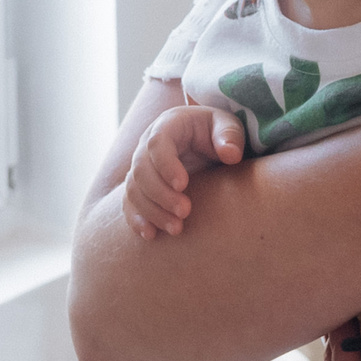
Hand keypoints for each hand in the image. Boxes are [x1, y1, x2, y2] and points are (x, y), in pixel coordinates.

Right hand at [120, 105, 244, 238]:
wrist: (206, 145)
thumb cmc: (217, 132)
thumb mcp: (227, 125)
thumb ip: (230, 135)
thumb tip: (231, 155)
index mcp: (167, 126)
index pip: (157, 143)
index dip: (165, 165)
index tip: (183, 184)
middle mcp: (147, 146)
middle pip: (140, 170)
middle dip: (160, 194)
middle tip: (185, 212)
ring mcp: (140, 168)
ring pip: (134, 190)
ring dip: (152, 211)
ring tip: (176, 228)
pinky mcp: (140, 188)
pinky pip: (130, 204)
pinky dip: (137, 220)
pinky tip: (150, 235)